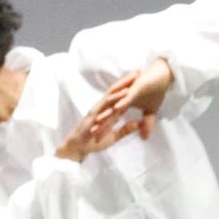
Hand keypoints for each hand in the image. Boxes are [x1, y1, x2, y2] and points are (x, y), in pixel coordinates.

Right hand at [55, 55, 173, 162]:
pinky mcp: (95, 112)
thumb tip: (139, 124)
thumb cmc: (94, 142)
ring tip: (135, 76)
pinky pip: (107, 103)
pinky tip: (125, 92)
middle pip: (116, 90)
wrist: (78, 147)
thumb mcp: (114, 137)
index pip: (120, 96)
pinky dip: (117, 96)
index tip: (141, 80)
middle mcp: (103, 106)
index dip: (129, 87)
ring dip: (124, 84)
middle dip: (127, 80)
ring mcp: (99, 108)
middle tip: (139, 70)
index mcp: (108, 111)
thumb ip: (125, 130)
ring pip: (112, 92)